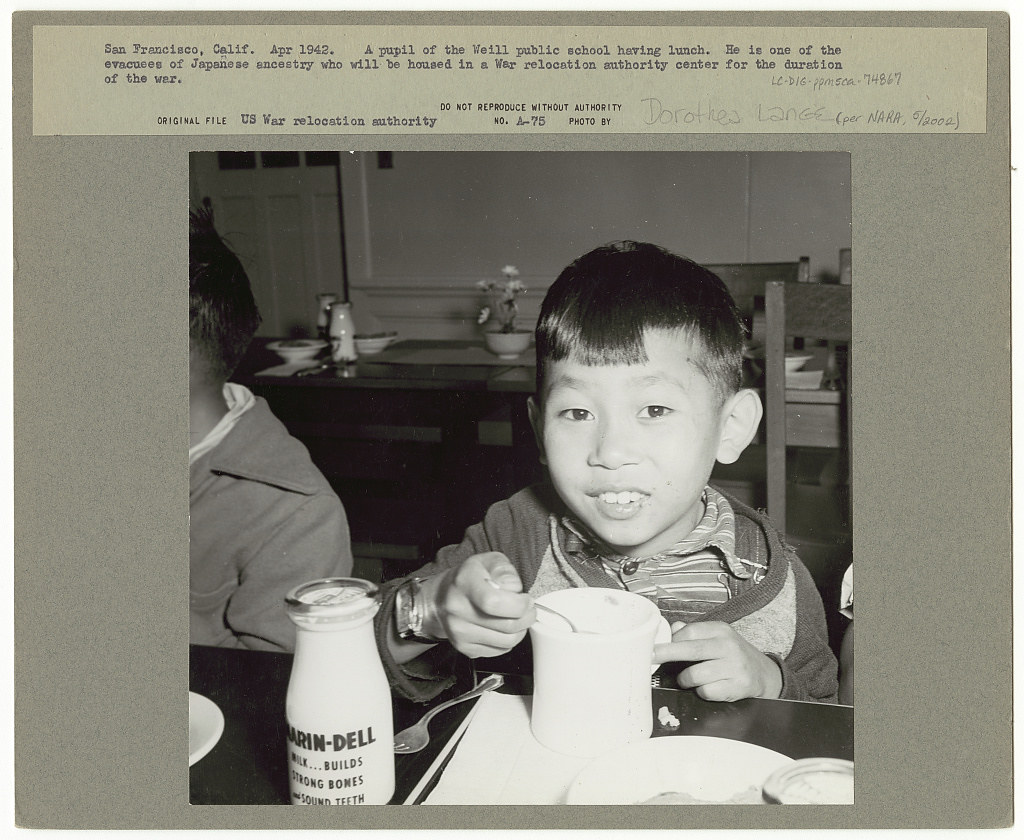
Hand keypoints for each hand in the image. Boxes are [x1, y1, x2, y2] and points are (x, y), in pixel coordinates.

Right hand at [420, 552, 534, 658]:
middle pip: (506, 625)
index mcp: (464, 583)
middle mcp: (458, 610)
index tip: (525, 599)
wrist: (441, 597)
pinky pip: (499, 651)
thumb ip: (504, 570)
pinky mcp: (464, 648)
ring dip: (520, 630)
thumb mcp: (488, 561)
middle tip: (528, 608)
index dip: (519, 604)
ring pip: (507, 642)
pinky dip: (507, 640)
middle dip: (526, 617)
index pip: (495, 602)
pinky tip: (502, 627)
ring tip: (516, 617)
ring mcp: (459, 632)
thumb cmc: (469, 578)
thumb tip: (514, 589)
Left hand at [653, 621, 782, 700]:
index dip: (671, 641)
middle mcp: (728, 647)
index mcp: (720, 630)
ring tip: (688, 678)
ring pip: (695, 675)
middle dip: (666, 654)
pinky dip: (702, 691)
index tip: (656, 646)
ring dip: (685, 679)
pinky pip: (707, 691)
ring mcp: (734, 667)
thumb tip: (671, 630)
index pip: (689, 632)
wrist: (763, 674)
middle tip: (651, 657)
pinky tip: (707, 686)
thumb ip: (693, 632)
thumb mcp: (717, 637)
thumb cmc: (733, 654)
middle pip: (690, 650)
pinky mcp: (737, 686)